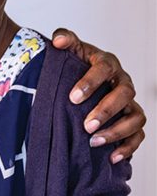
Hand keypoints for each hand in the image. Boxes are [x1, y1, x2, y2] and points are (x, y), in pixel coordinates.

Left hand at [52, 28, 145, 163]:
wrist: (79, 75)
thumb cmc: (75, 62)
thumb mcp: (69, 48)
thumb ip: (64, 38)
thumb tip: (58, 41)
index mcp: (107, 62)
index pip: (104, 69)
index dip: (90, 82)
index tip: (73, 97)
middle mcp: (122, 81)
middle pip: (124, 94)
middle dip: (106, 110)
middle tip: (86, 125)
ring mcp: (130, 101)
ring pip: (135, 117)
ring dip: (117, 131)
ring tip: (94, 141)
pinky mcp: (131, 119)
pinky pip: (139, 134)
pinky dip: (128, 146)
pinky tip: (112, 156)